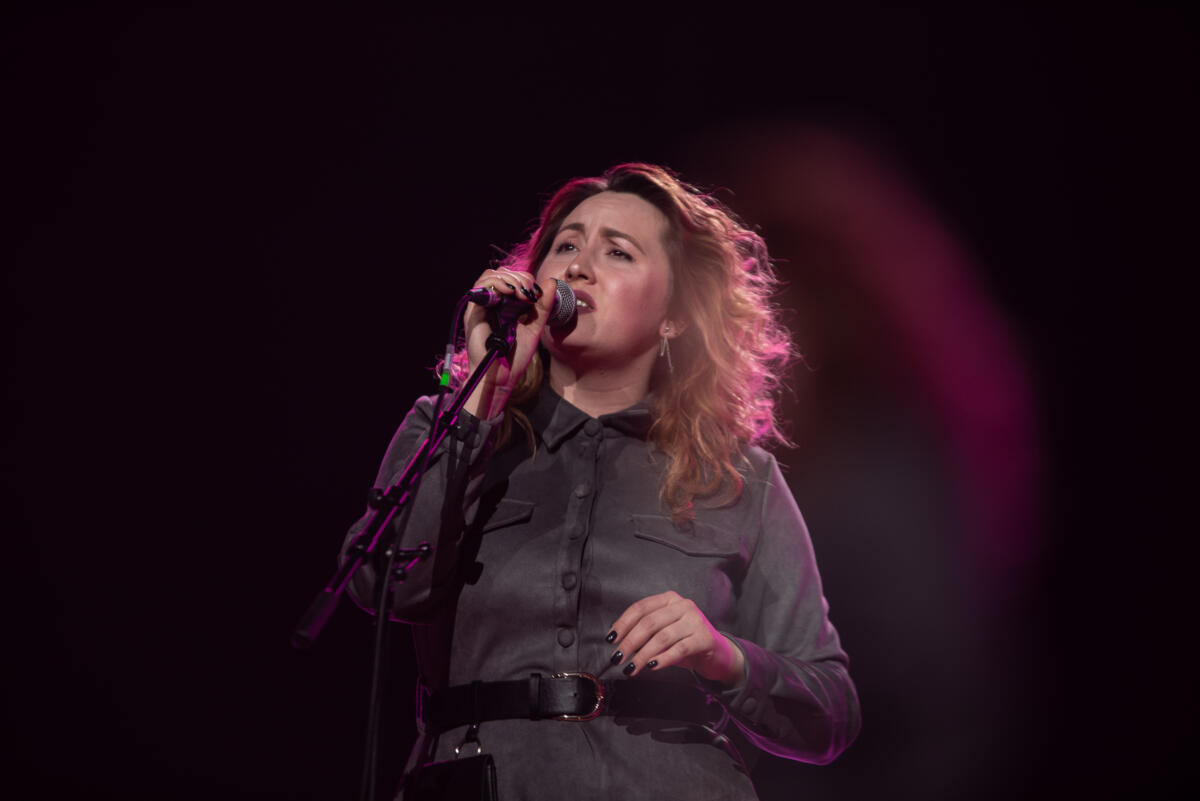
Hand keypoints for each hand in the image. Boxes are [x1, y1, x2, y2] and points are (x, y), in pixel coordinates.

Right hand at [461, 267, 556, 418]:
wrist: (501, 376)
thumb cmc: (515, 357)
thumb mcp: (534, 327)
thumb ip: (542, 307)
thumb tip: (552, 282)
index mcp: (506, 306)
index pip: (513, 279)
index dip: (525, 279)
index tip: (536, 293)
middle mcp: (492, 304)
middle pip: (502, 273)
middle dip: (519, 277)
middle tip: (529, 292)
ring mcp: (482, 307)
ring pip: (490, 276)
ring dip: (509, 278)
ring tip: (520, 292)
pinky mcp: (473, 312)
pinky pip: (480, 287)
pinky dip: (496, 283)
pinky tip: (509, 291)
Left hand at [604, 590, 745, 687]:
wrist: (717, 654)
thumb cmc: (685, 643)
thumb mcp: (664, 633)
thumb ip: (646, 634)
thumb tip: (619, 643)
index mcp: (669, 599)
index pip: (641, 608)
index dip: (623, 624)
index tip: (611, 639)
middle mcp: (683, 605)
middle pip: (649, 622)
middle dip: (630, 642)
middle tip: (618, 658)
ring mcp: (695, 620)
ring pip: (662, 636)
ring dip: (643, 654)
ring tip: (631, 667)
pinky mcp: (704, 638)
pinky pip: (679, 649)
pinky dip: (663, 659)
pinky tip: (652, 667)